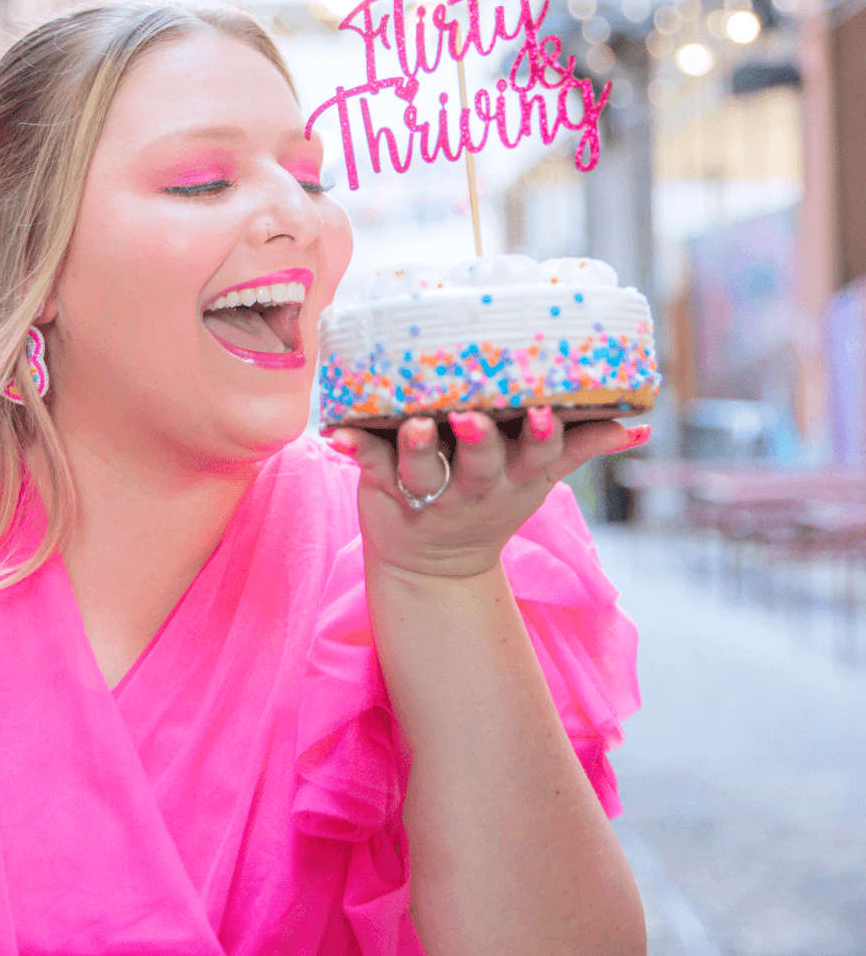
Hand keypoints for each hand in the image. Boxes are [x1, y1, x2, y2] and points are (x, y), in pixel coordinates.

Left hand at [327, 409, 648, 579]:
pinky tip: (335, 433)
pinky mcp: (388, 489)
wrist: (435, 565)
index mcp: (518, 476)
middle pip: (483, 464)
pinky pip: (371, 467)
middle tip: (473, 417)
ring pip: (426, 468)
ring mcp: (432, 492)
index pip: (540, 453)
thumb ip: (583, 445)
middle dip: (481, 442)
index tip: (545, 409)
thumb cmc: (493, 499)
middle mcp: (478, 487)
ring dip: (419, 447)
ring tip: (414, 425)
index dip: (544, 434)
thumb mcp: (541, 478)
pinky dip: (354, 448)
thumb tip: (638, 422)